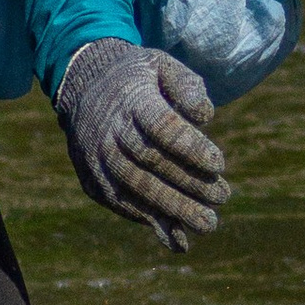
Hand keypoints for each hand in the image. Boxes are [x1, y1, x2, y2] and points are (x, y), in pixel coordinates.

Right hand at [54, 39, 228, 249]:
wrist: (82, 85)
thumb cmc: (137, 77)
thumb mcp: (162, 65)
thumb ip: (187, 86)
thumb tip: (205, 115)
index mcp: (131, 100)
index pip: (161, 127)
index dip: (190, 148)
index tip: (218, 164)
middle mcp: (109, 132)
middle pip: (150, 162)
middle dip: (188, 184)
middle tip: (222, 197)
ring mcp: (96, 159)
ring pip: (136, 189)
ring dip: (173, 210)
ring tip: (207, 224)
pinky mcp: (92, 181)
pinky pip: (122, 205)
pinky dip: (150, 222)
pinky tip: (178, 239)